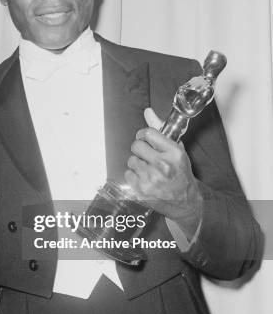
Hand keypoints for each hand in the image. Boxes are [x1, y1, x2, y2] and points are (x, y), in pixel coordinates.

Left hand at [124, 108, 202, 230]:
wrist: (184, 201)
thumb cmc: (180, 173)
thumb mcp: (176, 150)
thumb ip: (161, 130)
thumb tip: (147, 111)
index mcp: (174, 153)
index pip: (149, 133)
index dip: (144, 135)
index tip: (145, 138)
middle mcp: (163, 165)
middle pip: (136, 146)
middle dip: (140, 149)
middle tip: (148, 156)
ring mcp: (151, 179)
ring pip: (131, 160)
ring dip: (138, 163)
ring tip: (149, 169)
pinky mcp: (141, 190)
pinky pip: (128, 174)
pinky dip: (134, 175)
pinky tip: (145, 179)